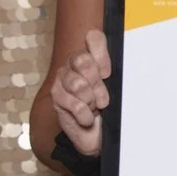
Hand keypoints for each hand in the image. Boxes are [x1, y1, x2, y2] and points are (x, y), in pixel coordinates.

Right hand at [48, 28, 113, 156]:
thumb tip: (119, 62)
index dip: (101, 54)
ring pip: (77, 83)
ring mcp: (63, 81)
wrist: (98, 136)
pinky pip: (73, 103)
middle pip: (81, 59)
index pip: (94, 38)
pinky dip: (85, 114)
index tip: (109, 74)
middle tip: (103, 99)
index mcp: (93, 58)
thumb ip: (117, 72)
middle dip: (96, 82)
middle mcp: (75, 65)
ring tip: (95, 108)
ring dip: (90, 100)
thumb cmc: (110, 110)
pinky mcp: (57, 98)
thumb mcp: (118, 89)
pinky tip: (88, 118)